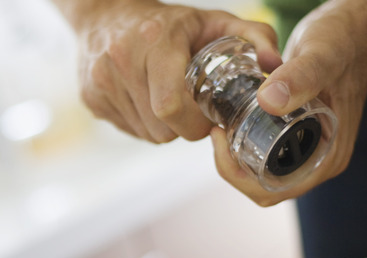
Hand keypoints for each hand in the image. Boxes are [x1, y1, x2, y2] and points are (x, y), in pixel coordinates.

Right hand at [55, 0, 280, 142]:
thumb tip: (276, 65)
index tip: (206, 115)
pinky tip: (148, 101)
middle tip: (193, 110)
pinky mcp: (90, 98)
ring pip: (146, 134)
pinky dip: (144, 125)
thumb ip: (253, 37)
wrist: (105, 14)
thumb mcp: (213, 21)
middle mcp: (120, 60)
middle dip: (183, 128)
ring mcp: (100, 82)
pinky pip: (129, 131)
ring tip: (170, 101)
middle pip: (161, 128)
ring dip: (165, 128)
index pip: (170, 106)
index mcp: (155, 41)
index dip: (193, 122)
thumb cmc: (170, 23)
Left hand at [211, 0, 366, 205]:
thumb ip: (300, 77)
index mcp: (328, 158)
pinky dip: (246, 145)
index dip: (240, 176)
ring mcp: (311, 149)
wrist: (355, 30)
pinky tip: (233, 123)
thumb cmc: (344, 42)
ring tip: (221, 128)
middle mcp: (320, 161)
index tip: (222, 139)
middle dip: (234, 167)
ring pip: (263, 172)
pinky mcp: (301, 135)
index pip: (275, 190)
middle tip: (217, 132)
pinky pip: (268, 154)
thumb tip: (268, 102)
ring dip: (237, 158)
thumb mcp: (321, 57)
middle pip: (265, 187)